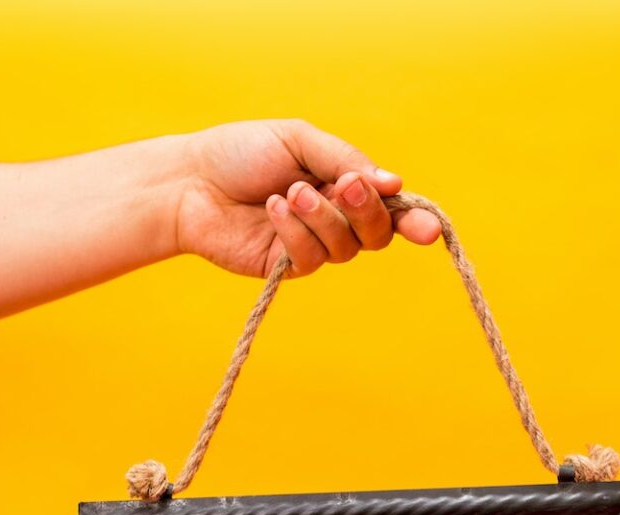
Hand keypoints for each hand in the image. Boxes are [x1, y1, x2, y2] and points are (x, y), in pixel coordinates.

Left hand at [175, 119, 441, 277]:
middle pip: (377, 234)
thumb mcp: (298, 140)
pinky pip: (311, 259)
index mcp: (344, 185)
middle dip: (367, 211)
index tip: (429, 229)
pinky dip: (295, 231)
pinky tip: (272, 208)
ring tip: (289, 192)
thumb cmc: (240, 153)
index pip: (391, 207)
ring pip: (345, 248)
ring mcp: (313, 246)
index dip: (414, 220)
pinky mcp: (286, 268)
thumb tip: (394, 184)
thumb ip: (345, 160)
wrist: (190, 180)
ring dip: (322, 217)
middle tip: (344, 187)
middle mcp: (335, 219)